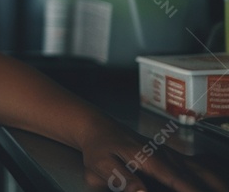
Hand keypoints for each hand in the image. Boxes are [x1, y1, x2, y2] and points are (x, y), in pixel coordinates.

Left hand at [78, 120, 226, 191]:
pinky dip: (207, 176)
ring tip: (222, 189)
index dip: (193, 191)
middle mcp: (165, 156)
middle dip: (212, 186)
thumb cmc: (98, 147)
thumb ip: (123, 180)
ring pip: (200, 170)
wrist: (97, 127)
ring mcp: (170, 155)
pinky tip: (215, 183)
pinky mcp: (170, 157)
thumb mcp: (102, 165)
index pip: (179, 181)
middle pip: (197, 176)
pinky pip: (195, 167)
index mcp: (150, 160)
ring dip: (213, 182)